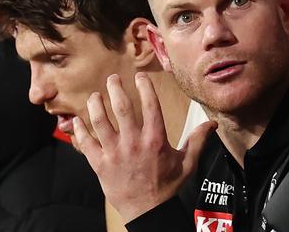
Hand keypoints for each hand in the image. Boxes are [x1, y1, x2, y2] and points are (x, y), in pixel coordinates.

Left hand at [73, 72, 215, 222]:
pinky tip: (76, 121)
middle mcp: (134, 143)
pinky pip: (86, 143)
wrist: (148, 212)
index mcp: (155, 139)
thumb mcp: (187, 164)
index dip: (145, 87)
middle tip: (112, 79)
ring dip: (95, 105)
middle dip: (115, 88)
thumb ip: (197, 141)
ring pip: (100, 121)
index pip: (151, 105)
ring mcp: (115, 153)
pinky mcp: (100, 164)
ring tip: (95, 96)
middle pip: (121, 107)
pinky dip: (79, 130)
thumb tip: (212, 124)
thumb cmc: (167, 186)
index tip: (140, 76)